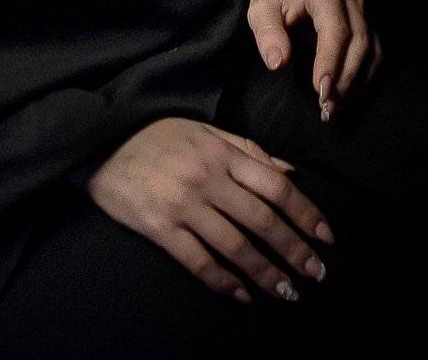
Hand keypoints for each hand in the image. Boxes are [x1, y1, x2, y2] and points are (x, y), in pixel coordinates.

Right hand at [84, 116, 334, 304]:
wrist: (101, 141)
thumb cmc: (157, 133)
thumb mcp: (205, 131)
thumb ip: (248, 151)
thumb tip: (290, 173)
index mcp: (221, 152)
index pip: (275, 186)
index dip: (305, 213)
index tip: (326, 238)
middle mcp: (207, 179)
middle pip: (262, 220)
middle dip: (294, 250)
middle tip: (317, 274)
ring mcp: (183, 205)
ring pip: (236, 246)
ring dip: (266, 273)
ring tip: (288, 292)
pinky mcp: (160, 229)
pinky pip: (199, 262)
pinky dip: (225, 282)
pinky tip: (243, 295)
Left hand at [247, 0, 381, 120]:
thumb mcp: (261, 9)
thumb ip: (267, 33)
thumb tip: (279, 62)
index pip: (335, 30)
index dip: (331, 62)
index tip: (321, 90)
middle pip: (358, 42)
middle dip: (345, 79)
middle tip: (326, 107)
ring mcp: (362, 10)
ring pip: (371, 50)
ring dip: (356, 81)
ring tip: (334, 106)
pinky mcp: (366, 21)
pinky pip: (374, 52)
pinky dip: (363, 75)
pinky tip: (346, 93)